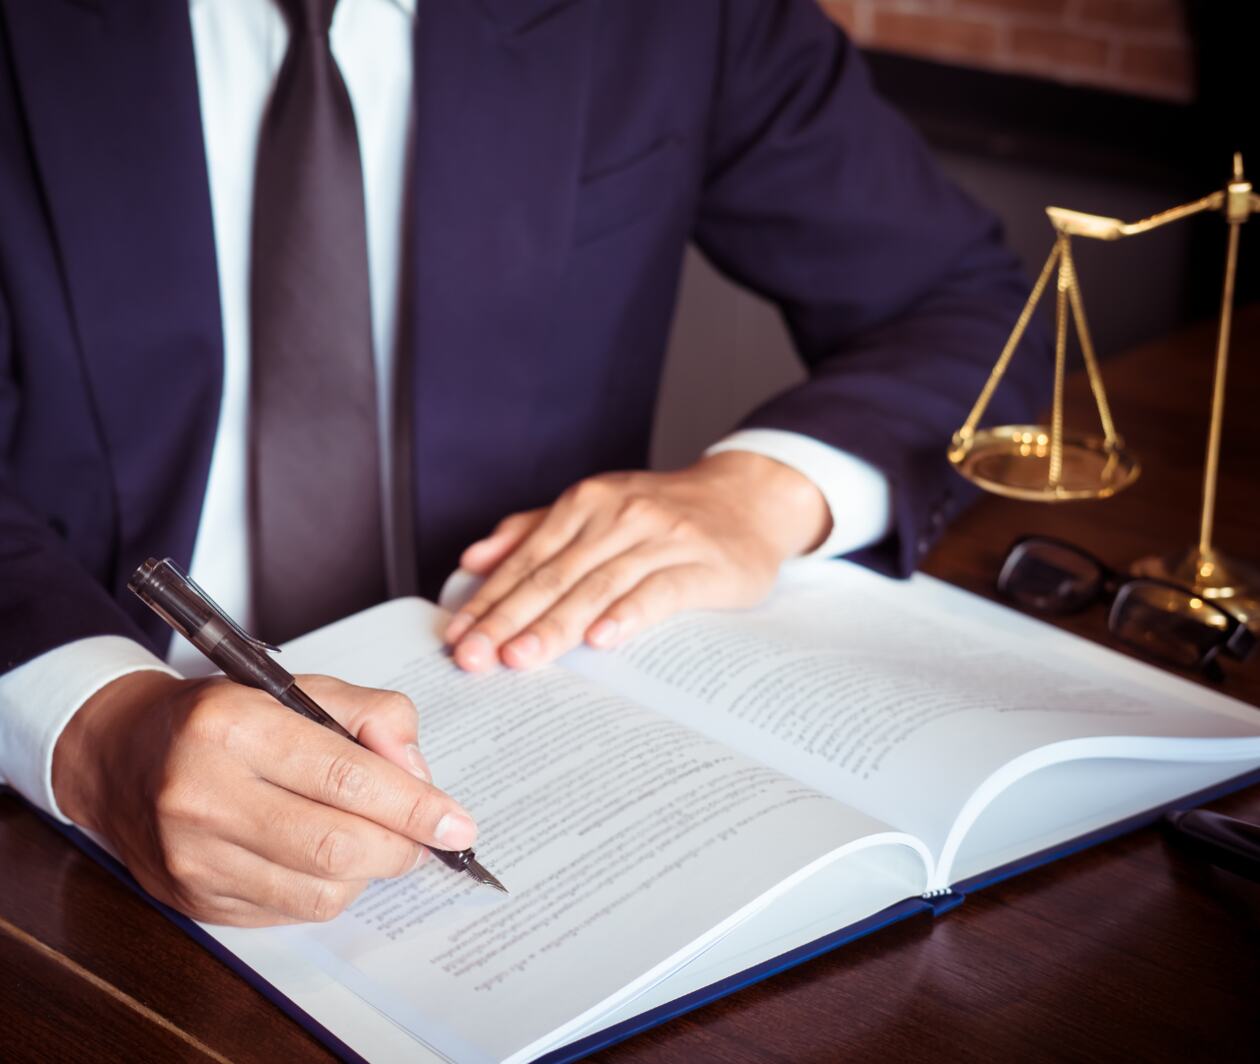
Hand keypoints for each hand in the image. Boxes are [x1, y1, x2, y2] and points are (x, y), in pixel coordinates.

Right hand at [52, 671, 476, 925]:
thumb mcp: (299, 687)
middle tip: (427, 837)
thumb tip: (420, 776)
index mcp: (233, 726)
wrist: (122, 754)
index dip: (413, 806)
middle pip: (336, 845)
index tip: (456, 823)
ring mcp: (194, 855)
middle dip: (401, 847)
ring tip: (371, 839)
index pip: (346, 777)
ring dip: (368, 871)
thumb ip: (374, 716)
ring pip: (319, 890)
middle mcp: (204, 793)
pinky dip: (328, 888)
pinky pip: (291, 912)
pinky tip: (325, 857)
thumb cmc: (224, 717)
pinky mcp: (194, 898)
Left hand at [445, 451, 829, 669]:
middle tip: (475, 657)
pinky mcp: (703, 565)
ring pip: (598, 586)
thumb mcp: (597, 508)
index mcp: (586, 502)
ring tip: (521, 658)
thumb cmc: (663, 512)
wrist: (747, 498)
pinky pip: (659, 592)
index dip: (490, 599)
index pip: (527, 558)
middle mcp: (619, 515)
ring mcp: (662, 538)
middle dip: (509, 619)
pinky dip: (628, 615)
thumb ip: (532, 531)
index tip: (457, 636)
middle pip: (554, 574)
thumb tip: (472, 560)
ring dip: (556, 625)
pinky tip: (602, 640)